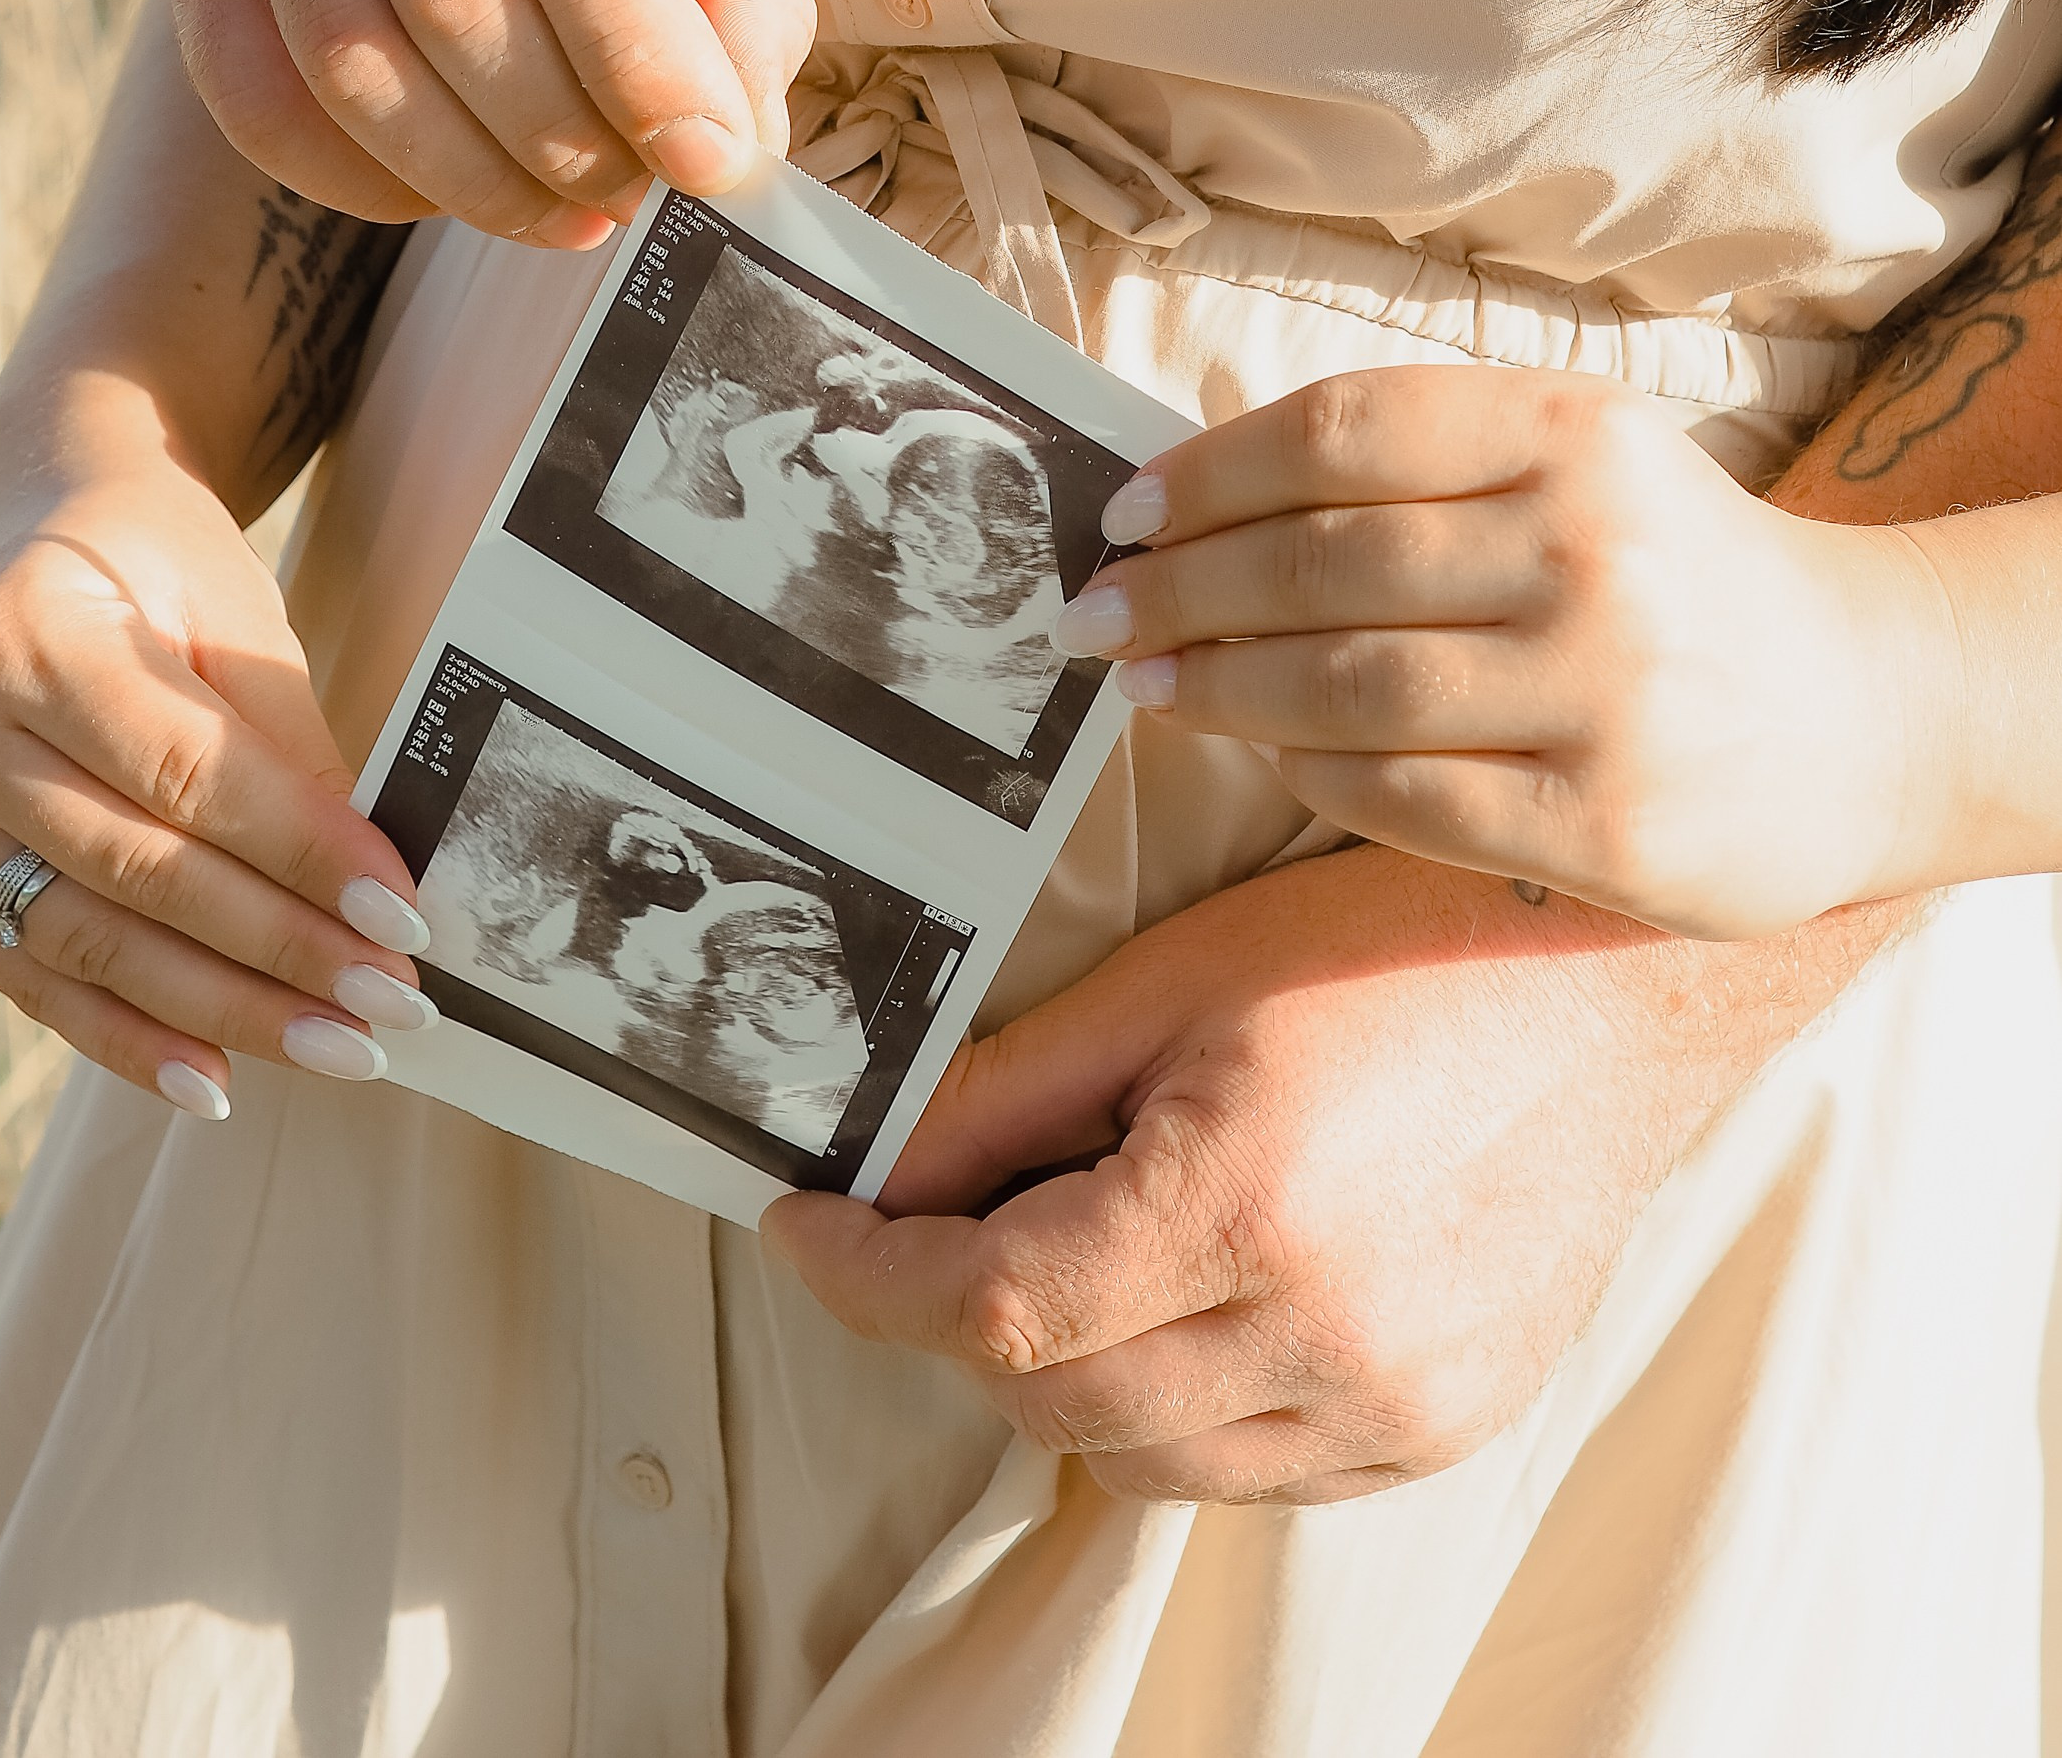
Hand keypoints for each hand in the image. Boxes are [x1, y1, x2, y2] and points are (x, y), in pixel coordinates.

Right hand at [0, 443, 440, 1116]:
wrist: (39, 532)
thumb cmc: (158, 566)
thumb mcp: (231, 614)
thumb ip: (283, 747)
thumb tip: (366, 889)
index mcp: (27, 635)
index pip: (186, 774)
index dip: (300, 854)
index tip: (402, 917)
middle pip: (140, 872)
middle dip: (280, 952)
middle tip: (393, 1007)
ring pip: (93, 945)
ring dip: (226, 1014)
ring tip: (341, 1051)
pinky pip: (39, 983)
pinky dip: (131, 1042)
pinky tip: (220, 1084)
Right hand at [159, 0, 817, 244]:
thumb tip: (720, 151)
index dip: (640, 61)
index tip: (707, 164)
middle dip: (559, 136)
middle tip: (631, 193)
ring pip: (347, 55)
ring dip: (469, 176)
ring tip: (563, 210)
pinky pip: (250, 93)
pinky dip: (357, 178)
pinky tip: (446, 185)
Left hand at [769, 846, 1778, 1501]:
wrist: (1611, 986)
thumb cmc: (1398, 948)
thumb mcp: (1176, 983)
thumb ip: (1011, 1089)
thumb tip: (879, 1163)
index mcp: (1242, 1203)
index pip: (987, 1305)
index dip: (866, 1274)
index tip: (808, 1230)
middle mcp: (1321, 1332)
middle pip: (1050, 1393)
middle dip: (957, 1312)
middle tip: (935, 1215)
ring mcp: (1388, 1402)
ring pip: (1141, 1455)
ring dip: (1068, 1371)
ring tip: (1079, 1241)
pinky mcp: (1436, 1431)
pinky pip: (1250, 1471)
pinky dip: (1182, 1407)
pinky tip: (1189, 1299)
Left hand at [1055, 368, 1951, 938]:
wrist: (1873, 709)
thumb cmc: (1681, 575)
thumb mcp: (1581, 465)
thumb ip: (1423, 466)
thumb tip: (1199, 488)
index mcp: (1574, 433)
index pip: (1343, 435)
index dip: (1209, 473)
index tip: (1123, 510)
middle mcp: (1591, 551)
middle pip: (1323, 563)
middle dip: (1178, 590)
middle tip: (1092, 614)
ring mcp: (1604, 693)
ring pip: (1346, 686)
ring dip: (1215, 687)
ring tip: (1141, 687)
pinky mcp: (1608, 821)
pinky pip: (1401, 796)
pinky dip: (1304, 773)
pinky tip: (1258, 754)